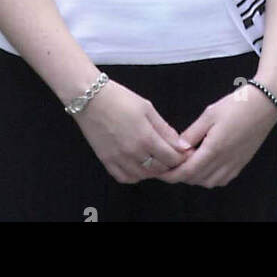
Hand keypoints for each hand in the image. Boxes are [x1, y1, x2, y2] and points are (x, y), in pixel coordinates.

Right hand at [73, 79, 192, 183]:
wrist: (90, 99)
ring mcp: (119, 160)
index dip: (181, 157)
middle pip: (159, 169)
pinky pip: (125, 178)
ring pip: (143, 176)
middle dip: (170, 164)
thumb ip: (164, 128)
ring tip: (157, 160)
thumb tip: (180, 144)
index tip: (185, 153)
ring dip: (154, 171)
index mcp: (146, 138)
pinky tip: (139, 166)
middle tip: (173, 156)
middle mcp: (133, 153)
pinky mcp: (107, 162)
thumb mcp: (147, 108)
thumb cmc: (120, 99)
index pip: (171, 158)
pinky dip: (135, 175)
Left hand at [152, 84, 276, 187]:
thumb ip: (192, 133)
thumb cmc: (237, 105)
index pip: (187, 172)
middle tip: (170, 164)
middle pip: (196, 179)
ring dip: (195, 176)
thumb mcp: (209, 114)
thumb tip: (178, 147)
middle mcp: (224, 162)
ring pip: (208, 182)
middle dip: (180, 175)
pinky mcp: (241, 164)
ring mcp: (234, 165)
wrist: (265, 104)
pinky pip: (221, 179)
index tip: (159, 171)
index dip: (171, 175)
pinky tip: (205, 164)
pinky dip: (209, 177)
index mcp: (214, 150)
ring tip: (187, 162)